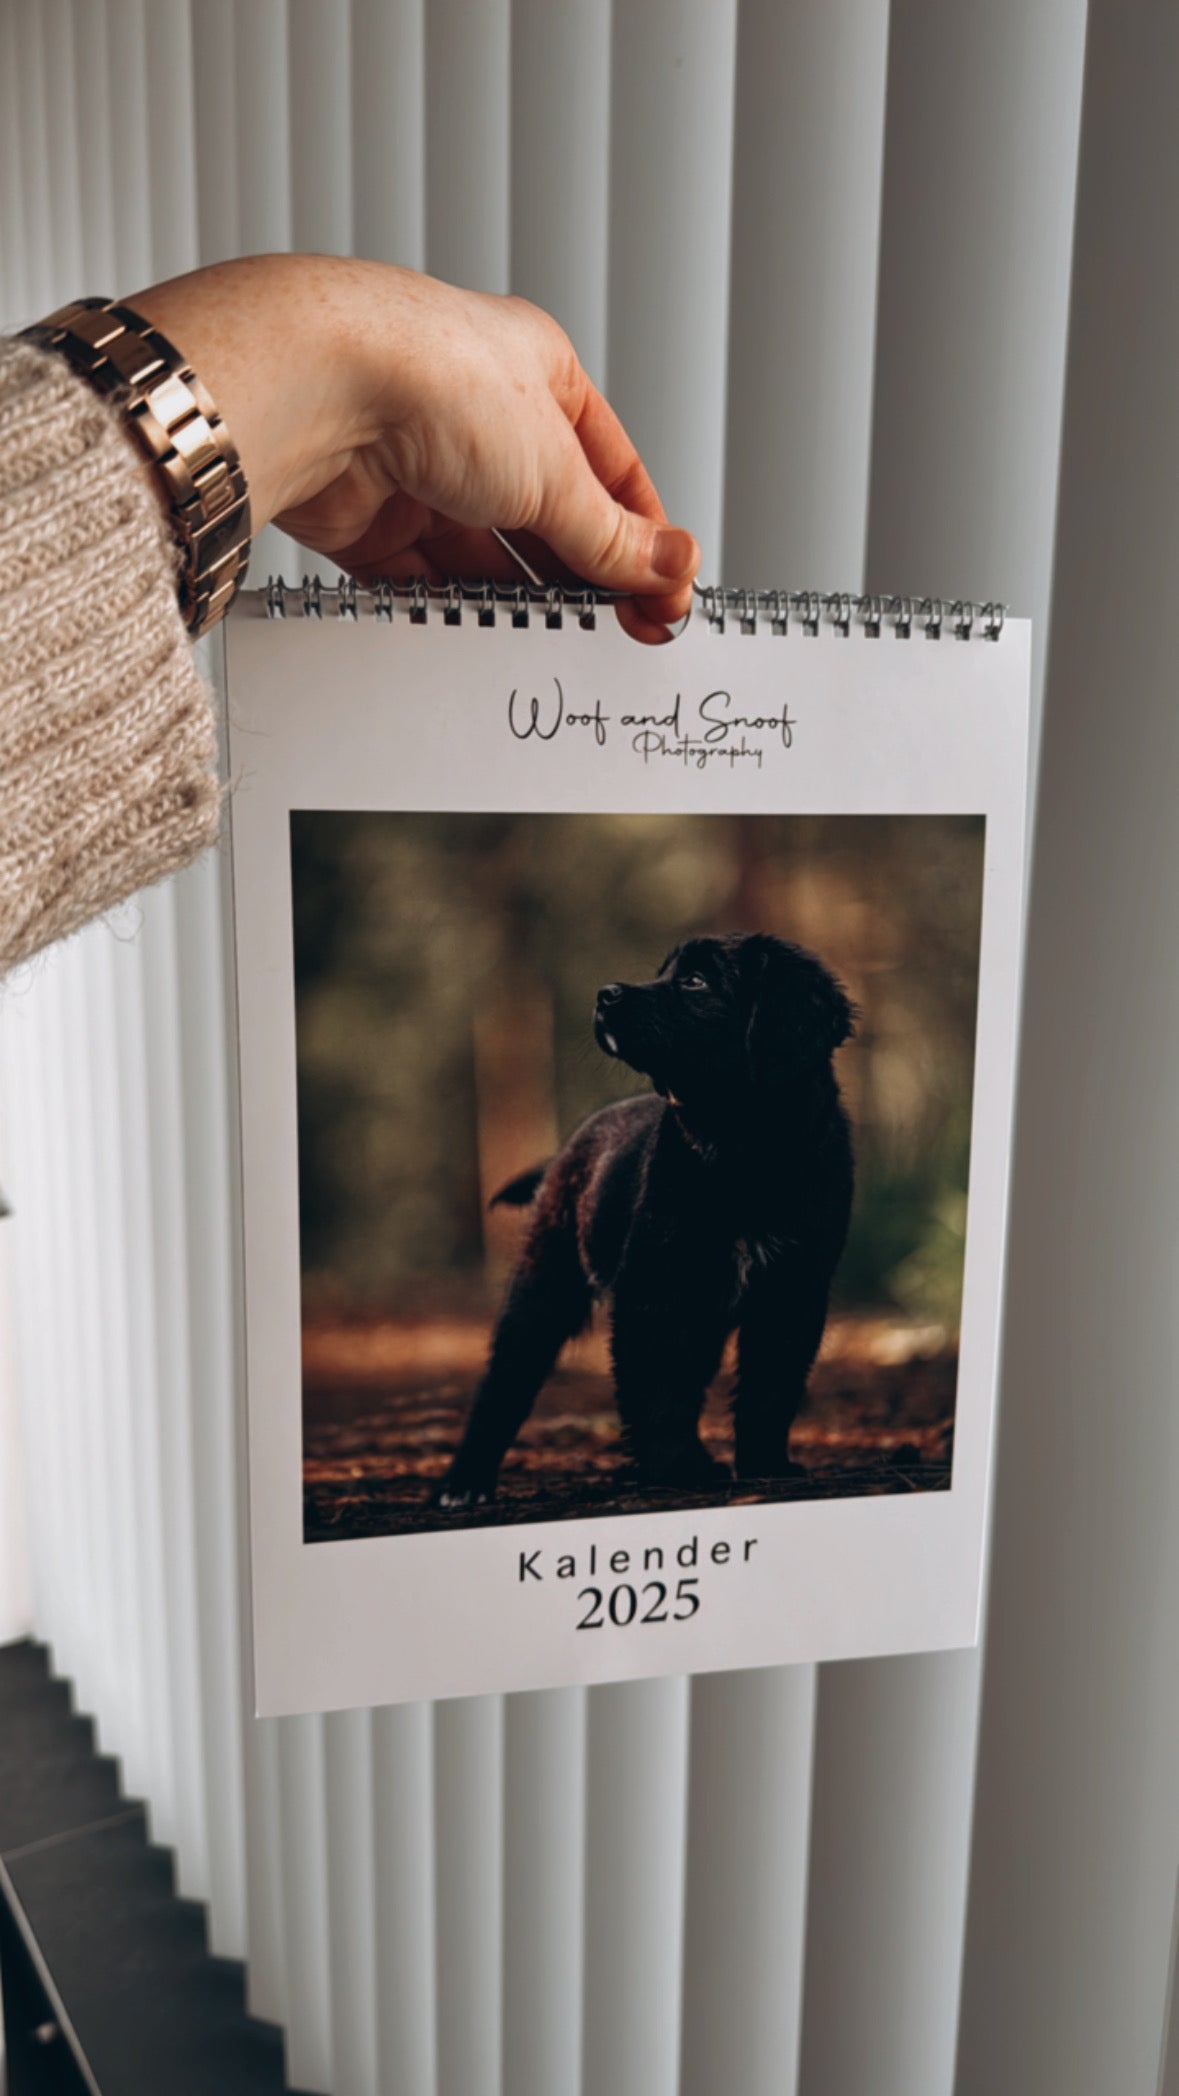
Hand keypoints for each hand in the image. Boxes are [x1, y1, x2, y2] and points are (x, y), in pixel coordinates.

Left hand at [132, 254, 699, 641]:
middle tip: (621, 632)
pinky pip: (423, 579)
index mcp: (537, 374)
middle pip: (548, 516)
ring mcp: (420, 465)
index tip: (666, 594)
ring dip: (521, 599)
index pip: (610, 469)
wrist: (319, 390)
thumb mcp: (554, 472)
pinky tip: (484, 639)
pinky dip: (453, 611)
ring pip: (485, 554)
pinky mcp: (368, 515)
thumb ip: (610, 536)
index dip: (642, 536)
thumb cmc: (434, 382)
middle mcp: (477, 415)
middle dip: (584, 574)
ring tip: (557, 643)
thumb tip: (671, 565)